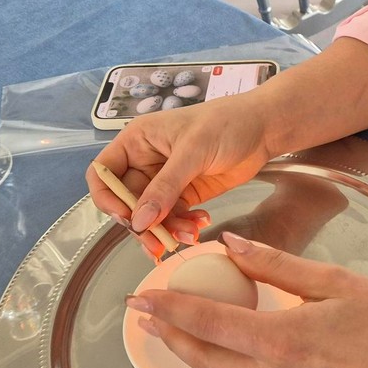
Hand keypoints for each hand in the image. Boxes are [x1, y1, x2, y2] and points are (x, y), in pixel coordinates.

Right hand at [86, 95, 271, 248]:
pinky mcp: (185, 193)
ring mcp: (165, 179)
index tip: (127, 218)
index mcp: (137, 141)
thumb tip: (138, 221)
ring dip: (166, 229)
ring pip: (150, 215)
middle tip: (160, 244)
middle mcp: (145, 161)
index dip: (108, 198)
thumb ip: (165, 187)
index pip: (103, 173)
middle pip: (127, 201)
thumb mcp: (193, 151)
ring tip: (191, 234)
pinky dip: (183, 226)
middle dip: (142, 224)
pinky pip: (172, 217)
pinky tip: (201, 223)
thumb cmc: (227, 123)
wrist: (264, 128)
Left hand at [126, 232, 367, 367]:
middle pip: (204, 360)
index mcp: (284, 341)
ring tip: (174, 334)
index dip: (170, 309)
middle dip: (170, 336)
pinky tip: (220, 357)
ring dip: (192, 359)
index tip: (144, 297)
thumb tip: (233, 246)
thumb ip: (276, 264)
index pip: (210, 322)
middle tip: (147, 315)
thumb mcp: (333, 281)